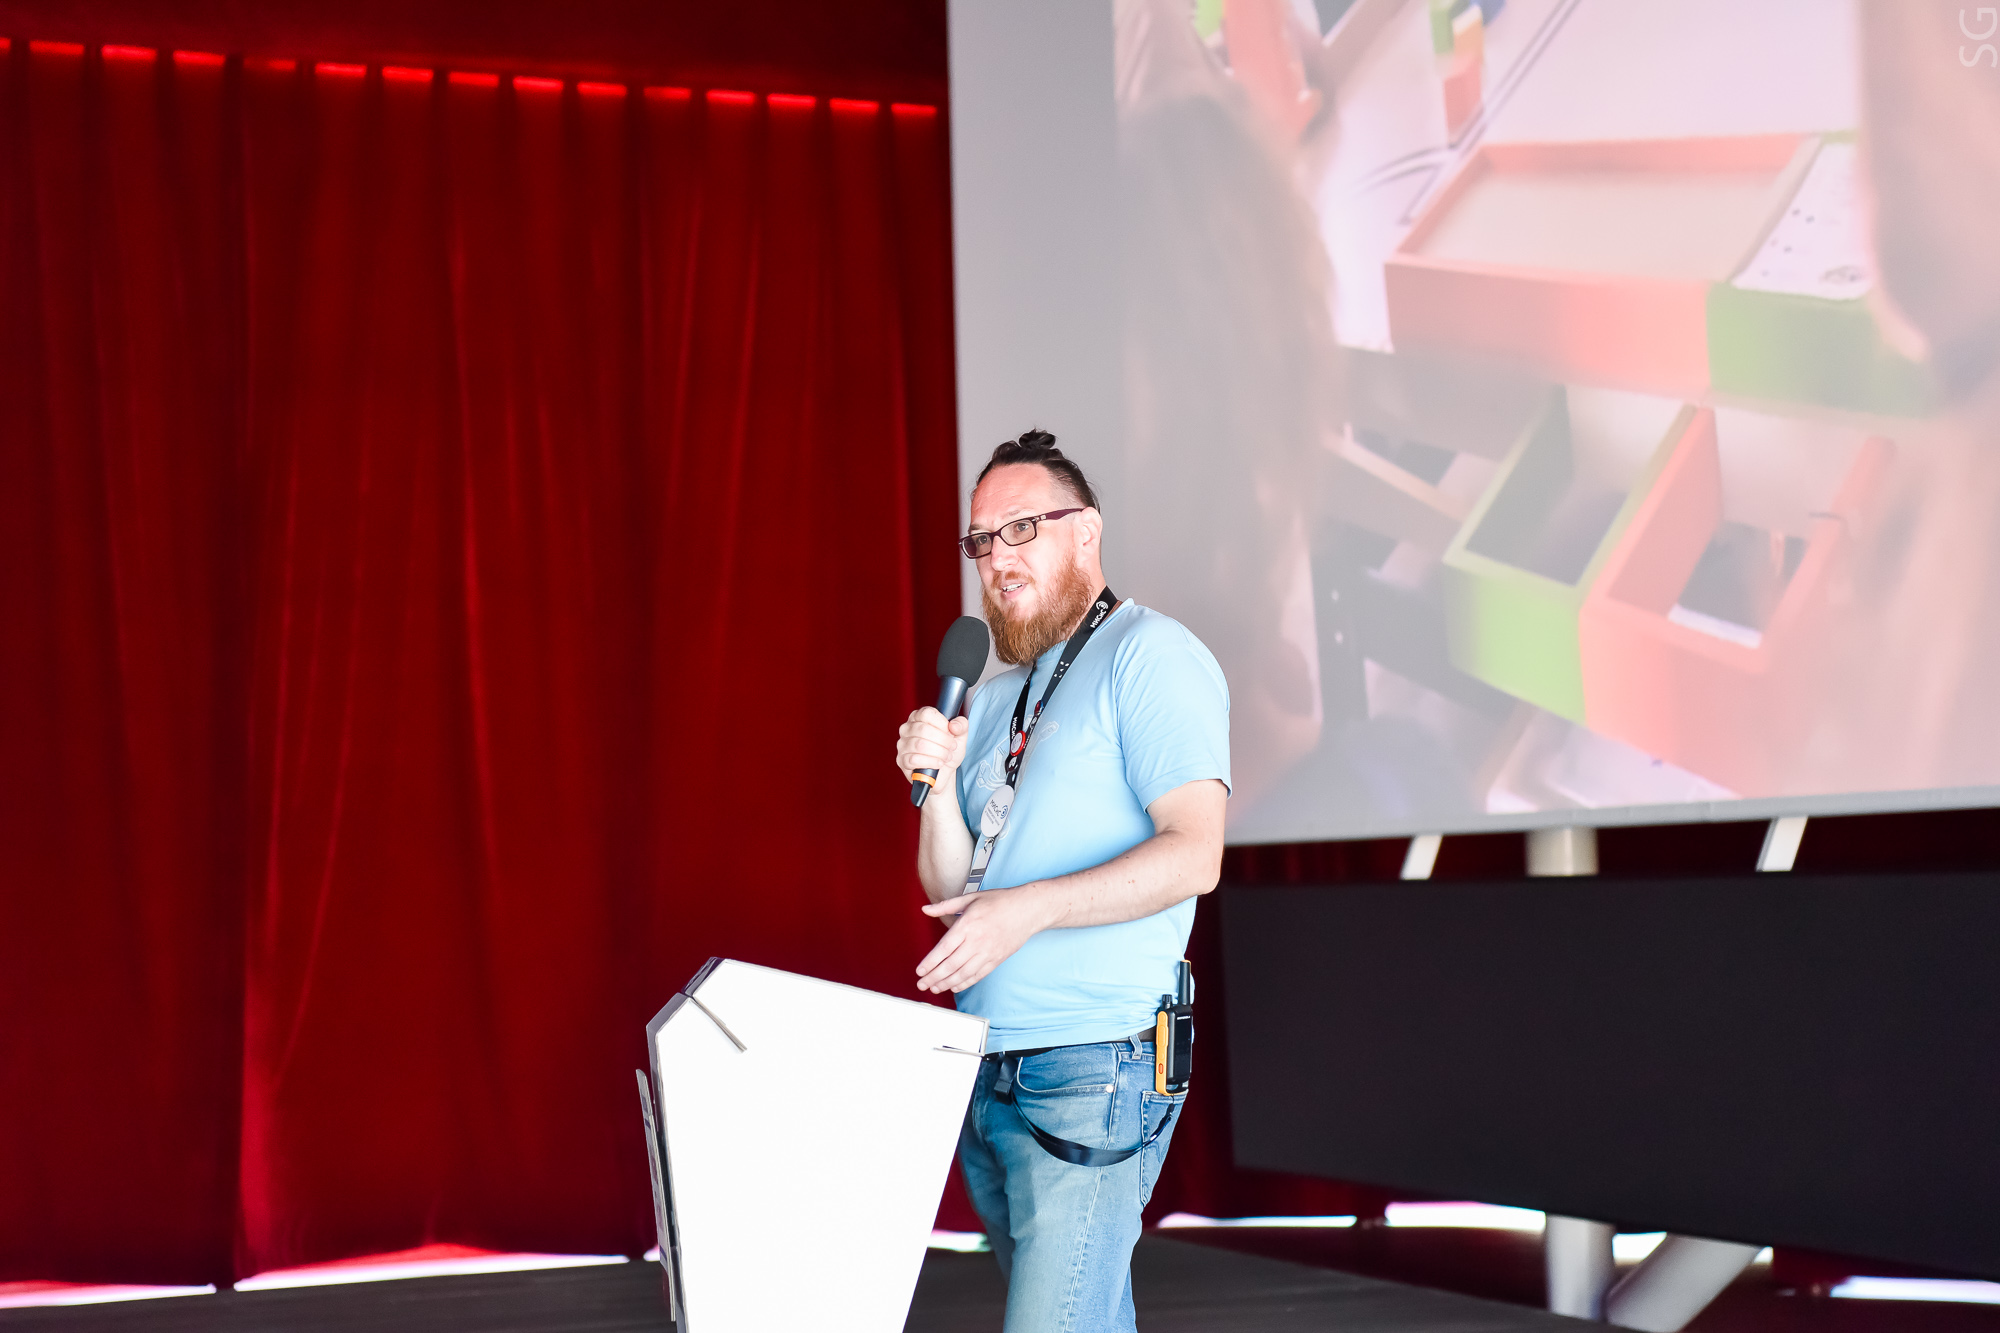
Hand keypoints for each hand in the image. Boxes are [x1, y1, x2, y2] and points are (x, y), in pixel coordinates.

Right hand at [896, 707, 968, 785]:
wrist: (945, 773)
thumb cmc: (948, 751)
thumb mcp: (960, 736)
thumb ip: (961, 725)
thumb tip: (954, 725)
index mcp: (919, 717)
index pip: (927, 713)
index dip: (942, 724)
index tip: (950, 732)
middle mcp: (907, 728)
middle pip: (924, 729)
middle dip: (943, 741)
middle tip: (951, 747)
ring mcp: (902, 744)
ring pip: (920, 745)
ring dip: (939, 752)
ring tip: (946, 757)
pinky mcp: (902, 760)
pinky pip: (914, 759)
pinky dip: (931, 762)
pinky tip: (938, 764)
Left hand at [914, 886, 1048, 992]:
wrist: (1027, 909)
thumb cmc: (1000, 901)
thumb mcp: (970, 898)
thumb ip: (946, 905)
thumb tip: (925, 909)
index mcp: (967, 925)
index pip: (944, 948)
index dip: (930, 962)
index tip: (920, 970)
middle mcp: (977, 941)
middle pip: (951, 965)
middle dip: (933, 977)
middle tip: (922, 984)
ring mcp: (988, 953)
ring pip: (963, 974)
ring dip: (946, 983)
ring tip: (934, 988)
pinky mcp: (996, 959)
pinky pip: (978, 975)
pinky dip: (965, 983)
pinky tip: (954, 987)